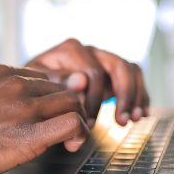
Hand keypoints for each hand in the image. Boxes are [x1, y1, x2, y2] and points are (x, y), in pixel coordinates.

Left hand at [26, 39, 149, 125]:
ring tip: (134, 119)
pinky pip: (135, 77)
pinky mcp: (112, 73)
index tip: (89, 124)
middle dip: (124, 96)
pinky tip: (141, 114)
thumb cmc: (32, 89)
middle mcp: (91, 51)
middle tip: (121, 122)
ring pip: (131, 70)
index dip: (94, 100)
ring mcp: (103, 60)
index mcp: (71, 50)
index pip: (93, 73)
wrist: (31, 91)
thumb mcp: (37, 85)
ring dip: (135, 96)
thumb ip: (58, 81)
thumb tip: (83, 80)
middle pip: (119, 66)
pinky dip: (140, 96)